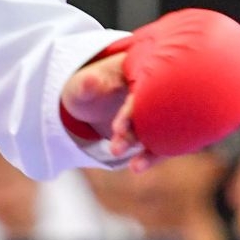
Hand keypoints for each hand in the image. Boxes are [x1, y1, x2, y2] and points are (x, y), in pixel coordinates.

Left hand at [59, 52, 157, 171]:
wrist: (90, 99)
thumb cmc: (85, 88)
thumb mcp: (81, 86)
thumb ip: (86, 86)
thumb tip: (90, 80)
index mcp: (140, 71)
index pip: (141, 90)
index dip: (131, 110)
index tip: (117, 128)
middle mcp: (152, 90)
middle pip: (152, 112)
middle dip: (137, 133)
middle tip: (116, 150)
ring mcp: (155, 110)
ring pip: (158, 131)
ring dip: (149, 150)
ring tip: (135, 168)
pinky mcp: (154, 127)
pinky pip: (158, 143)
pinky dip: (150, 156)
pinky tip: (139, 168)